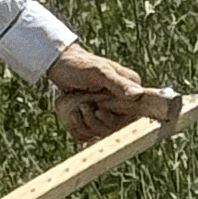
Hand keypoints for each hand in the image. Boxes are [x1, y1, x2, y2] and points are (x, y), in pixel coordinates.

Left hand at [46, 45, 165, 141]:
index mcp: (131, 88)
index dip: (115, 119)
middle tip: (84, 105)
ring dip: (85, 123)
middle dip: (95, 121)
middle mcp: (123, 102)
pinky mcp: (94, 118)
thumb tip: (138, 95)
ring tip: (78, 107)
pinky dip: (78, 127)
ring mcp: (109, 110)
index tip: (99, 111)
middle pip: (116, 128)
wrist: (59, 65)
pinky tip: (74, 114)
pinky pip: (89, 133)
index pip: (135, 116)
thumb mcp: (99, 72)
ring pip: (101, 133)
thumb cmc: (79, 65)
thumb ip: (118, 83)